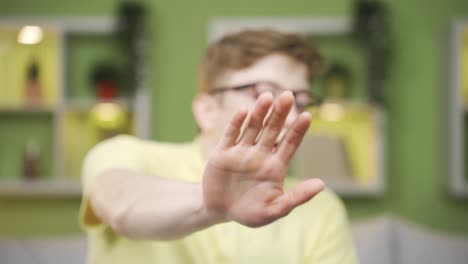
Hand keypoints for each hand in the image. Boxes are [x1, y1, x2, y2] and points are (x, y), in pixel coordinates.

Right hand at [202, 91, 324, 226]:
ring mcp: (241, 151)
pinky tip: (243, 110)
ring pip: (252, 127)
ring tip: (267, 97)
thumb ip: (297, 197)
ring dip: (260, 112)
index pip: (290, 143)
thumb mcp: (275, 210)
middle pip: (272, 130)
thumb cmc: (250, 213)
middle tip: (288, 96)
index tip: (307, 116)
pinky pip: (231, 134)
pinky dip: (236, 122)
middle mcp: (260, 154)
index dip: (298, 130)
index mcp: (275, 166)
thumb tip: (321, 184)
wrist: (219, 211)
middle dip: (280, 114)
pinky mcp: (223, 152)